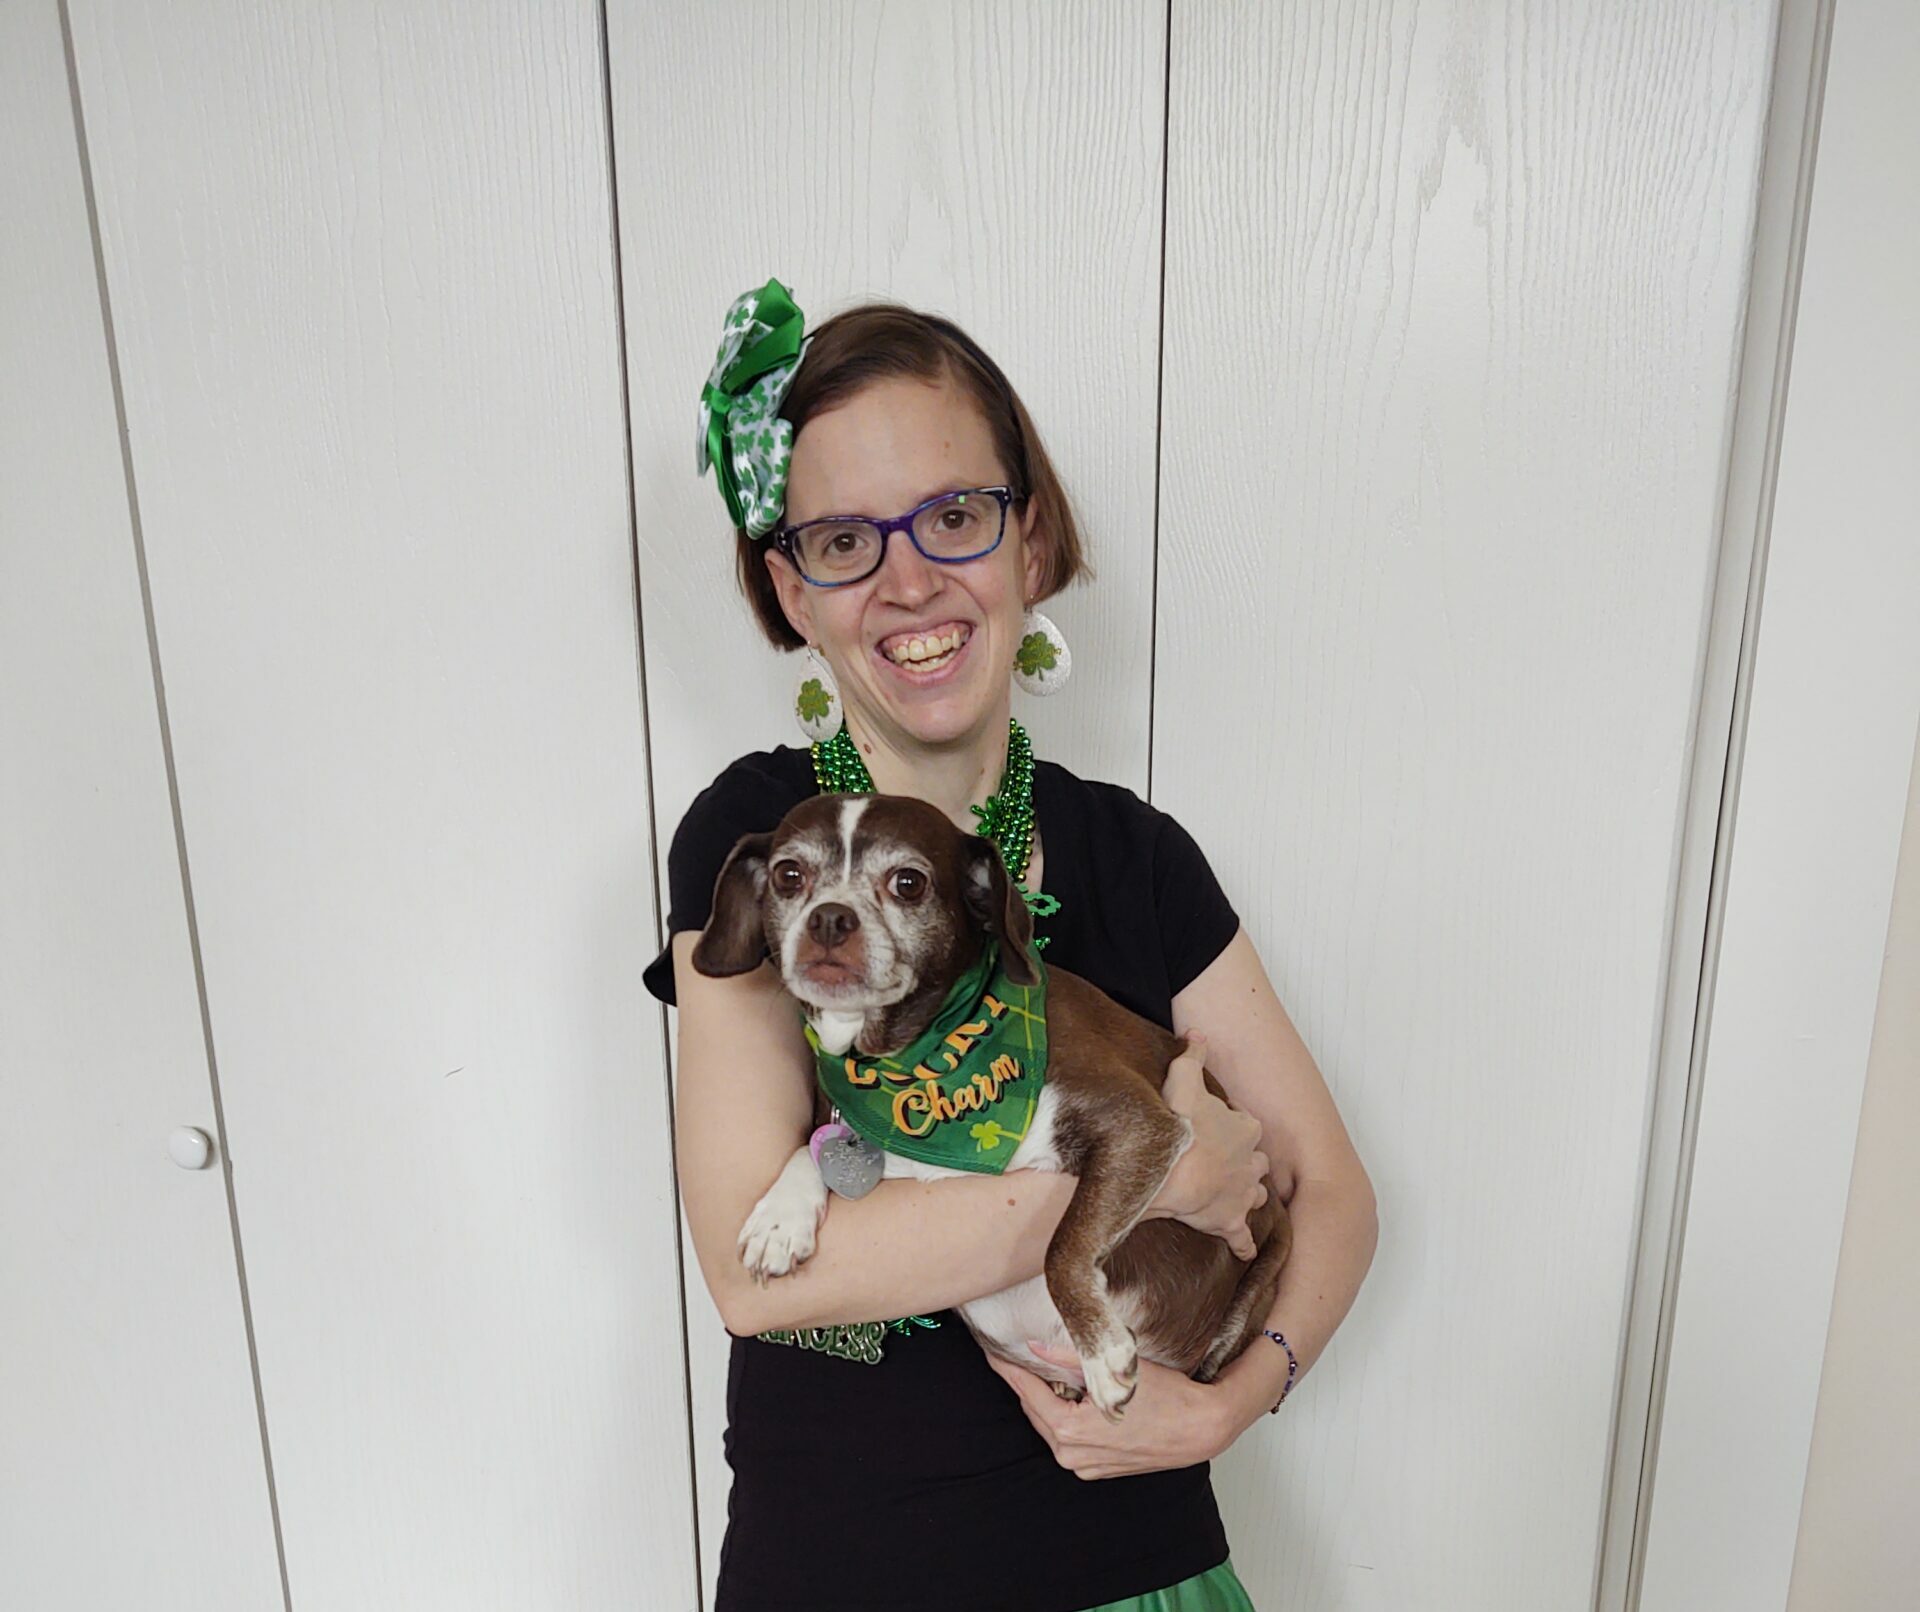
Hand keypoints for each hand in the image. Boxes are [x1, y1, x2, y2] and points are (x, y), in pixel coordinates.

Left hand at [984, 1341, 1229, 1478]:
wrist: (1200, 1428)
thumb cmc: (1167, 1398)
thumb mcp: (1113, 1368)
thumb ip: (1069, 1356)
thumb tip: (1035, 1347)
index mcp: (1070, 1429)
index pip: (1025, 1391)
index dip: (1006, 1369)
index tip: (992, 1352)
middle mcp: (1072, 1454)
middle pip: (1035, 1409)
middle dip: (1026, 1382)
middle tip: (1017, 1356)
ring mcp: (1084, 1465)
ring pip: (1051, 1425)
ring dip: (1046, 1400)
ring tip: (1046, 1373)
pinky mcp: (1097, 1469)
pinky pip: (1069, 1439)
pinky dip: (1065, 1417)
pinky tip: (1073, 1397)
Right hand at [1150, 1031, 1268, 1259]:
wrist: (1168, 1173)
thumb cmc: (1177, 1126)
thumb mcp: (1183, 1078)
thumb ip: (1192, 1054)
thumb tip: (1198, 1035)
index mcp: (1245, 1128)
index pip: (1244, 1125)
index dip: (1229, 1126)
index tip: (1211, 1128)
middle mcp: (1252, 1162)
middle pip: (1256, 1161)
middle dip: (1244, 1162)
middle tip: (1221, 1163)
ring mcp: (1242, 1195)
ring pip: (1256, 1195)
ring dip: (1247, 1195)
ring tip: (1233, 1197)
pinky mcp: (1230, 1223)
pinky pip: (1243, 1238)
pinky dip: (1244, 1243)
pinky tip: (1244, 1249)